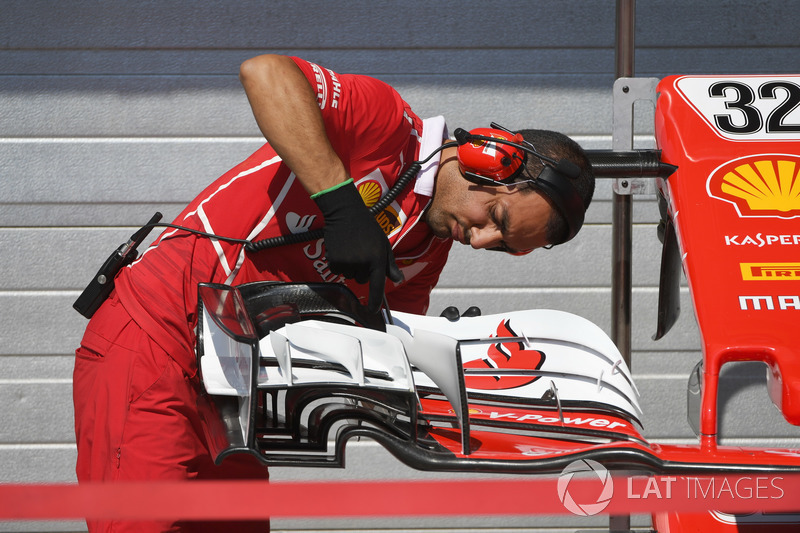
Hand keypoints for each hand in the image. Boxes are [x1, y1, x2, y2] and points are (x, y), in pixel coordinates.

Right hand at [313, 180, 403, 312]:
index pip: (377, 286)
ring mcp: (347, 262)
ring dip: (351, 266)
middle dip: (362, 271)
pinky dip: (339, 263)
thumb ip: (390, 265)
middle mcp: (362, 263)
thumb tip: (398, 280)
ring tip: (352, 247)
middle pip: (362, 280)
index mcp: (377, 259)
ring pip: (349, 275)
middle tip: (362, 253)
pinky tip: (342, 248)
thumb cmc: (367, 227)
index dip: (374, 301)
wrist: (345, 212)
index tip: (373, 311)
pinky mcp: (334, 260)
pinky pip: (338, 270)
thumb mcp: (384, 245)